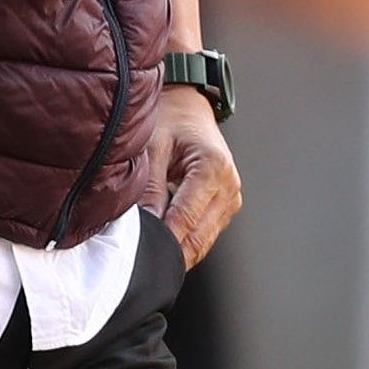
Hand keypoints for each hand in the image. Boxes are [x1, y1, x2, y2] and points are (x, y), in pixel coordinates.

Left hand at [151, 93, 242, 267]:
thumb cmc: (171, 121)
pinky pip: (204, 234)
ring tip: (148, 248)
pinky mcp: (225, 207)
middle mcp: (229, 185)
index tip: (140, 255)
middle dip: (169, 250)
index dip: (162, 241)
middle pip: (199, 237)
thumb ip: (149, 189)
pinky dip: (184, 240)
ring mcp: (231, 198)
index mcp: (214, 167)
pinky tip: (163, 237)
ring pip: (203, 241)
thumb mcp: (152, 148)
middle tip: (137, 259)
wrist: (187, 109)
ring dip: (177, 248)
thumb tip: (144, 227)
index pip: (186, 218)